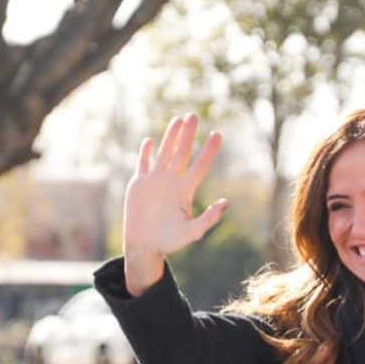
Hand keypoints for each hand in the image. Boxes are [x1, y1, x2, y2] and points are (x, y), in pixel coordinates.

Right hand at [123, 113, 228, 294]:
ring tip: (178, 120)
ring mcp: (154, 182)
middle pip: (182, 153)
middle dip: (188, 135)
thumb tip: (226, 202)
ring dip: (170, 137)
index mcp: (185, 191)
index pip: (199, 165)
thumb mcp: (192, 233)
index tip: (217, 134)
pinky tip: (150, 140)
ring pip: (164, 153)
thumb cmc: (169, 243)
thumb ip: (208, 218)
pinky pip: (142, 164)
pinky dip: (145, 152)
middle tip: (194, 116)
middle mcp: (171, 182)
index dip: (208, 150)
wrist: (144, 247)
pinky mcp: (138, 185)